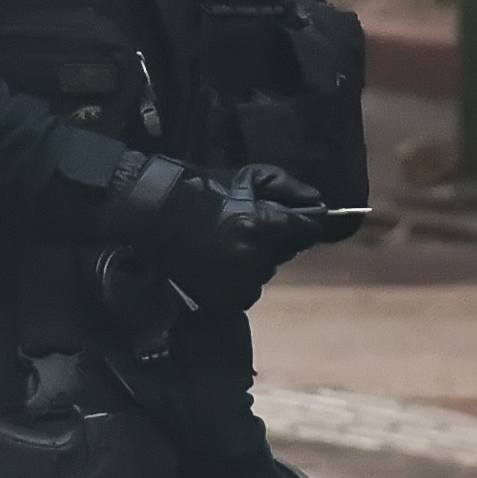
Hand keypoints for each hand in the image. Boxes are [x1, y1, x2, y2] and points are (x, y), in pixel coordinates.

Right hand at [102, 156, 343, 307]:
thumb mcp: (248, 177)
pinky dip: (239, 280)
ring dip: (255, 260)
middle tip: (246, 227)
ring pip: (264, 272)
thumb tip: (320, 203)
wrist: (157, 214)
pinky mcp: (223, 300)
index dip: (304, 225)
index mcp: (261, 225)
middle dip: (274, 241)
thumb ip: (288, 187)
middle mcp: (253, 257)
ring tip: (228, 245)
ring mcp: (238, 282)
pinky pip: (246, 292)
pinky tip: (220, 263)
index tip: (295, 222)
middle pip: (284, 253)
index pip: (308, 231)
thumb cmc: (204, 190)